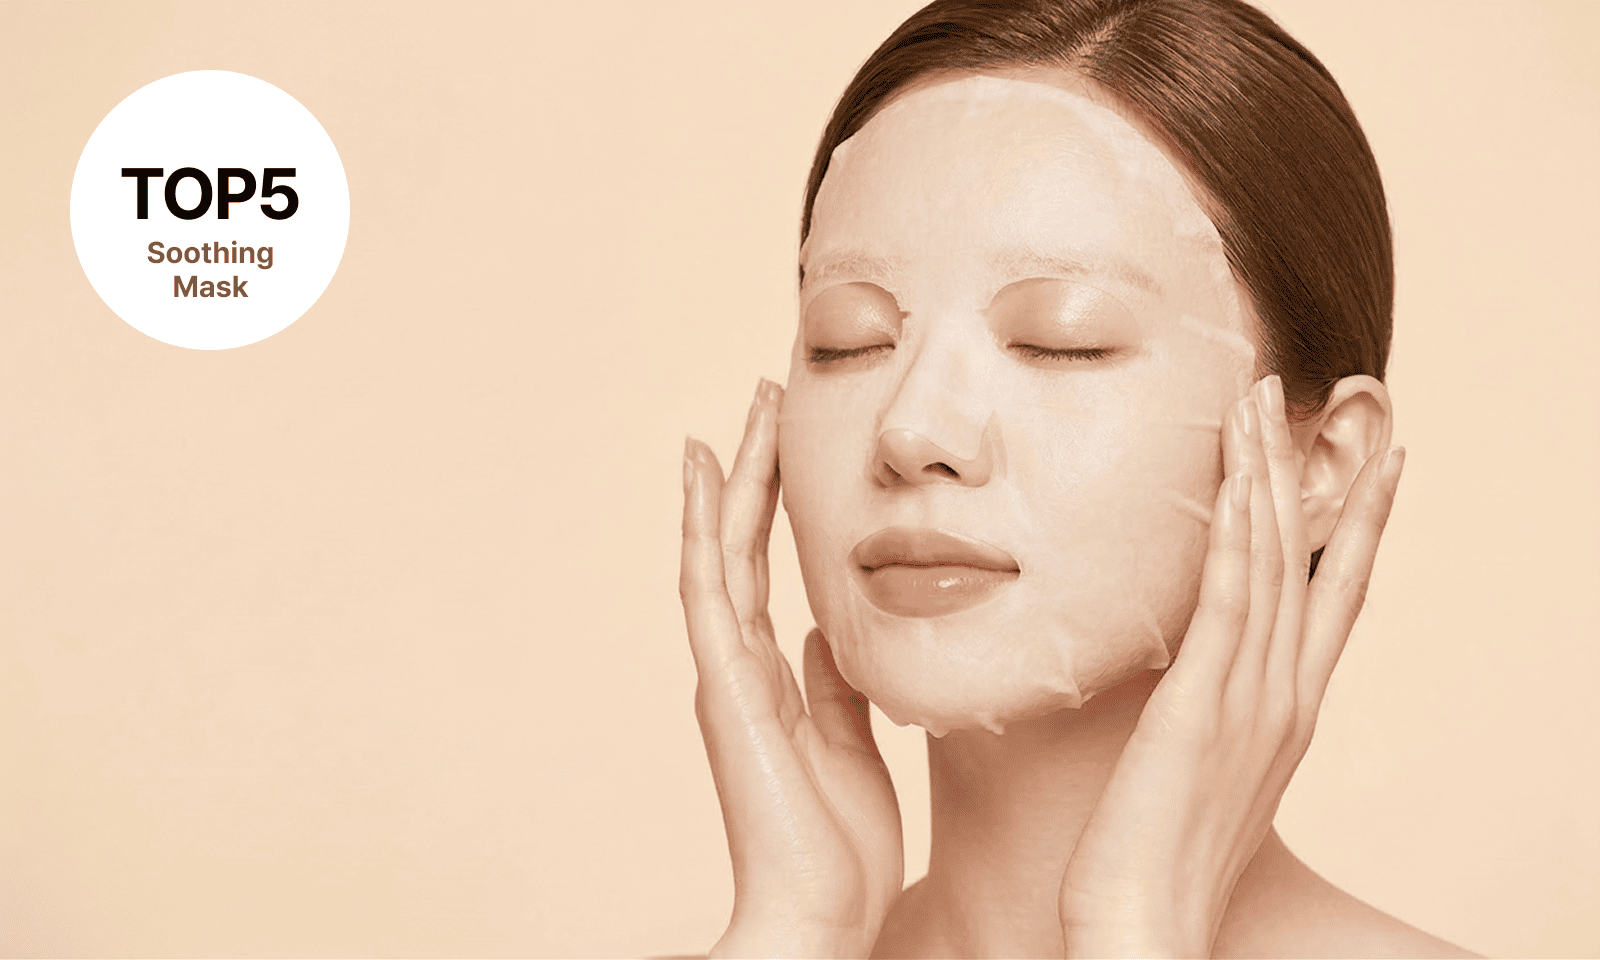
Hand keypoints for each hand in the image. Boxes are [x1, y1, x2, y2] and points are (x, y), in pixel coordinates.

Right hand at [681, 379, 903, 958]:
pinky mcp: (723, 682)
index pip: (769, 572)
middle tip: (768, 398)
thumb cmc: (838, 844)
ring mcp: (726, 671)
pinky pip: (708, 586)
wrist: (818, 910)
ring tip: (747, 409)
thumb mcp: (851, 742)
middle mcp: (740, 665)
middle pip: (744, 547)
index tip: (789, 446)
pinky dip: (704, 524)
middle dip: (756, 472)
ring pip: (722, 550)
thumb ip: (834, 685)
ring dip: (733, 478)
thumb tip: (829, 633)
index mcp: (773, 679)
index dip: (777, 507)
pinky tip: (705, 469)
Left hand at [1058, 375, 1405, 957]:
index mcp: (1288, 708)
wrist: (1147, 921)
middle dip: (1312, 471)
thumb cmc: (1161, 855)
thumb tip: (1194, 669)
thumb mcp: (1204, 767)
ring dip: (1266, 475)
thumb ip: (1212, 708)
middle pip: (1311, 560)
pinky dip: (1238, 540)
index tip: (1380, 460)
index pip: (1337, 596)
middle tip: (1309, 395)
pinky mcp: (1200, 707)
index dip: (1362, 524)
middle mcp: (1284, 695)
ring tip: (1264, 401)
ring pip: (1272, 563)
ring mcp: (1250, 699)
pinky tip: (1236, 485)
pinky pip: (1226, 604)